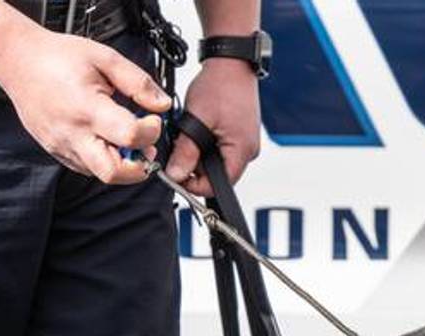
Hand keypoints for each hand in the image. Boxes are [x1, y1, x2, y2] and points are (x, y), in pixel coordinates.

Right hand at [0, 27, 171, 183]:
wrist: (16, 61)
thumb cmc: (57, 57)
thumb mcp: (105, 58)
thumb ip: (138, 83)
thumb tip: (162, 105)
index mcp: (86, 108)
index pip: (129, 136)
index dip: (151, 131)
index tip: (154, 119)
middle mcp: (72, 133)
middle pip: (114, 173)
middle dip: (139, 167)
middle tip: (146, 147)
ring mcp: (62, 146)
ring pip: (100, 175)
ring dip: (122, 164)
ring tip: (128, 140)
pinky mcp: (56, 151)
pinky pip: (86, 168)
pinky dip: (104, 160)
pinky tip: (107, 139)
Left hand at [164, 58, 261, 195]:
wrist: (231, 61)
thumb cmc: (220, 84)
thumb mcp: (195, 121)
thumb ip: (186, 152)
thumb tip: (176, 174)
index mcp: (242, 151)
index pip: (218, 186)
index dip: (194, 184)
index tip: (175, 174)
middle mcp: (248, 150)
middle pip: (217, 175)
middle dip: (195, 166)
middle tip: (180, 147)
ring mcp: (246, 142)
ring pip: (217, 161)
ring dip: (200, 152)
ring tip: (192, 130)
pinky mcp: (241, 134)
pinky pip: (222, 148)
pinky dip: (207, 142)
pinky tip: (201, 126)